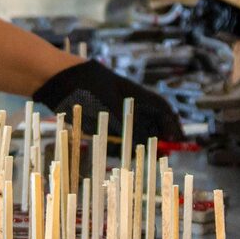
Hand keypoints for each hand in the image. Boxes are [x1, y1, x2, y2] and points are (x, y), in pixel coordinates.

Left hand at [32, 60, 185, 142]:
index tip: (179, 140)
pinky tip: (120, 153)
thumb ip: (127, 122)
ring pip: (137, 135)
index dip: (174, 125)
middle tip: (163, 155)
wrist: (60, 81)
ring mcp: (117, 117)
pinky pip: (119, 140)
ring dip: (142, 147)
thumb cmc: (87, 84)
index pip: (163, 110)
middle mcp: (130, 107)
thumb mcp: (109, 103)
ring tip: (143, 157)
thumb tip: (148, 140)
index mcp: (136, 96)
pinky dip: (123, 148)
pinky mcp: (105, 126)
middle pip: (153, 126)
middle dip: (161, 141)